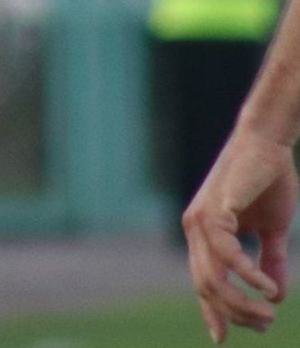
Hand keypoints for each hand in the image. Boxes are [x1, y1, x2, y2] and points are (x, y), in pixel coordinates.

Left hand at [184, 127, 296, 341]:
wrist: (268, 143)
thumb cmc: (268, 181)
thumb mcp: (271, 230)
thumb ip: (270, 261)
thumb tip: (276, 295)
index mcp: (203, 233)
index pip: (202, 280)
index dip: (213, 310)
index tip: (224, 338)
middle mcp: (195, 228)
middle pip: (206, 285)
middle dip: (234, 312)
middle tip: (264, 325)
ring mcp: (201, 219)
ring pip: (212, 275)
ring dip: (241, 300)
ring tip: (268, 313)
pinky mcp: (215, 209)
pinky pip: (226, 252)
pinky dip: (247, 274)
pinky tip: (267, 289)